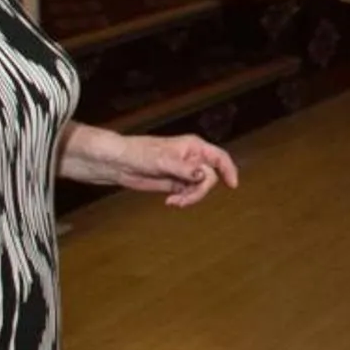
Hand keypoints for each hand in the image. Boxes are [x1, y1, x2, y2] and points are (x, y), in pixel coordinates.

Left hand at [69, 130, 238, 206]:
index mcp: (193, 147)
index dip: (228, 170)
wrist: (117, 163)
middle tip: (184, 199)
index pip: (219, 157)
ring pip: (199, 188)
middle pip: (210, 177)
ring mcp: (183, 172)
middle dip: (200, 191)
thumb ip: (184, 169)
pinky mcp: (174, 183)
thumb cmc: (137, 152)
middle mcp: (191, 159)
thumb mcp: (162, 160)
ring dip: (191, 198)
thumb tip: (204, 176)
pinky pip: (187, 194)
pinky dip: (182, 200)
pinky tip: (170, 202)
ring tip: (174, 202)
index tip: (232, 185)